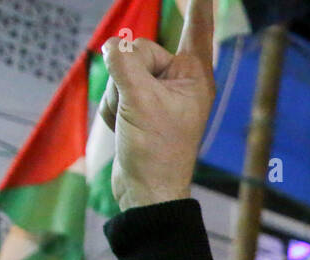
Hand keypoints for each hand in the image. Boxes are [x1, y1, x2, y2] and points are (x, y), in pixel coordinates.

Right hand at [100, 0, 215, 209]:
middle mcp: (179, 81)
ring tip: (131, 124)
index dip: (196, 5)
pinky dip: (112, 108)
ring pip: (120, 69)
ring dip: (116, 96)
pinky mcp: (140, 104)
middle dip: (126, 75)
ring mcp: (158, 93)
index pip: (196, 29)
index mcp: (194, 77)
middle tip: (137, 108)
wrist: (146, 191)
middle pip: (139, 49)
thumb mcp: (138, 100)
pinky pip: (114, 89)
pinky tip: (124, 129)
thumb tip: (112, 46)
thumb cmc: (155, 151)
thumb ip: (123, 63)